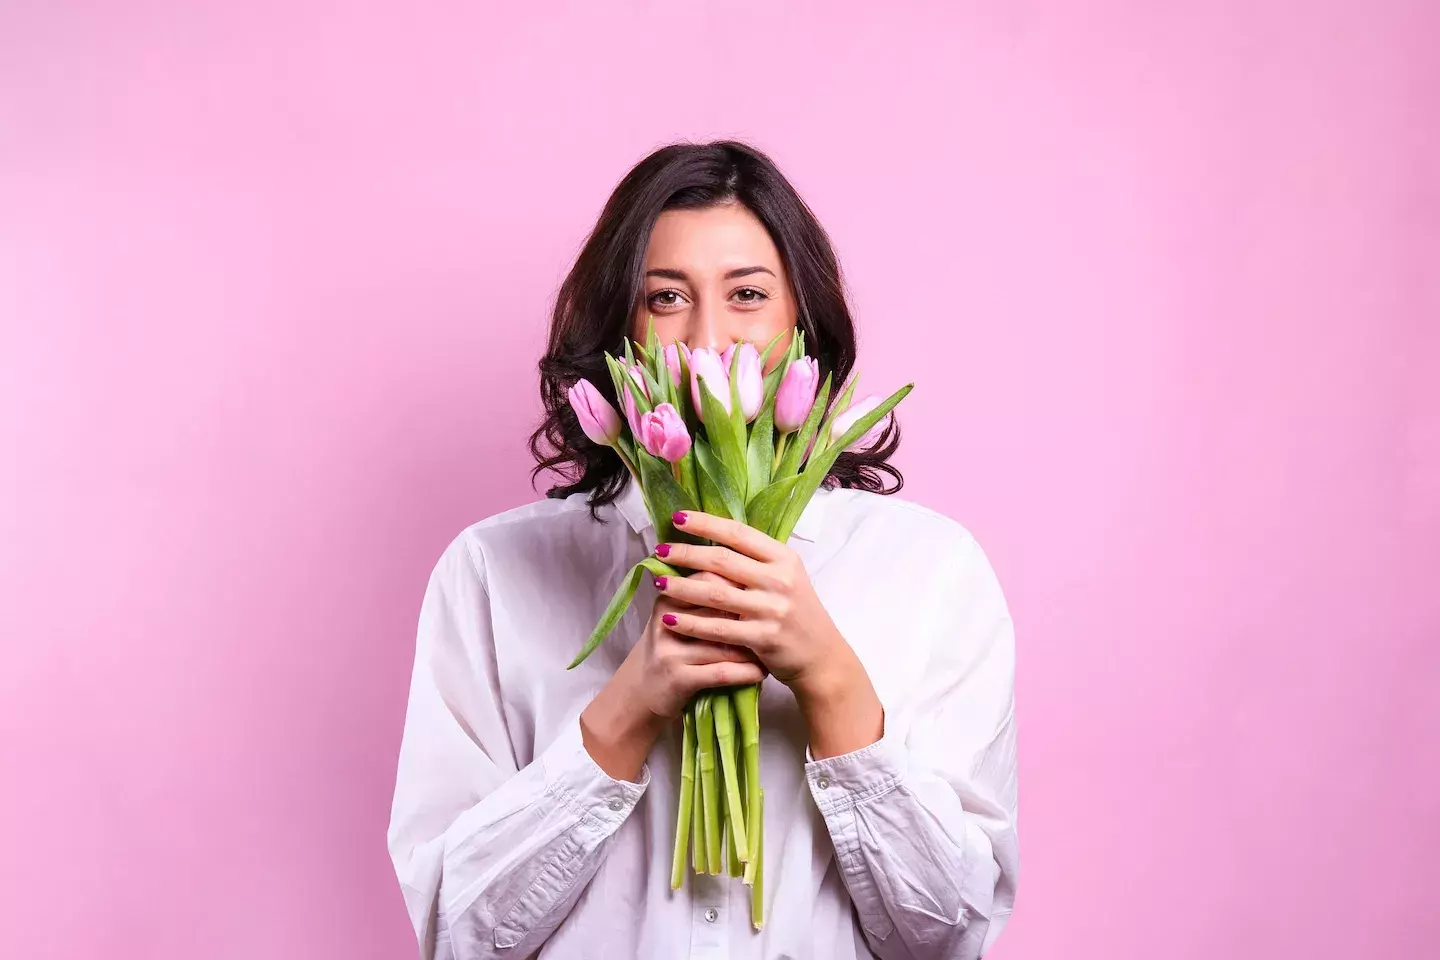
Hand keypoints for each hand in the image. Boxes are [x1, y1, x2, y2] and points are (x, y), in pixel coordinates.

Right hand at [581, 570, 765, 780]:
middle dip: (752, 615)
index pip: (709, 578)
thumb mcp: (677, 615)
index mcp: (668, 598)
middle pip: (719, 609)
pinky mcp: (678, 678)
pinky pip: (722, 673)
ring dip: (754, 647)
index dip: (741, 583)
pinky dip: (746, 672)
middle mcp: (667, 620)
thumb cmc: (671, 648)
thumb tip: (747, 571)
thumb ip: (702, 593)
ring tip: (776, 647)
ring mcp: (671, 651)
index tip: (766, 589)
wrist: (641, 691)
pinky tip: (763, 672)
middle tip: (780, 617)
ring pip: (724, 643)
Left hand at [651, 510, 884, 757]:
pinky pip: (719, 629)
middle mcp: (779, 580)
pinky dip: (690, 623)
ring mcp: (772, 609)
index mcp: (783, 558)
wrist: (820, 656)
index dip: (705, 524)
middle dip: (686, 554)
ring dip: (682, 588)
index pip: (738, 533)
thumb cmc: (795, 611)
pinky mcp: (764, 638)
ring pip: (716, 594)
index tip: (677, 518)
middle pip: (722, 561)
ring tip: (657, 582)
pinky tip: (668, 619)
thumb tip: (711, 537)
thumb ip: (755, 560)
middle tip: (659, 551)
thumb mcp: (786, 577)